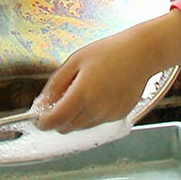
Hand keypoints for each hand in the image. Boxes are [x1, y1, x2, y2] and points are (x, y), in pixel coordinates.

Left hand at [33, 10, 180, 131]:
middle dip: (58, 120)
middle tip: (57, 103)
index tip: (39, 119)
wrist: (141, 53)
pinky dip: (90, 115)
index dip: (44, 123)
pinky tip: (96, 95)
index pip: (56, 120)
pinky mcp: (119, 116)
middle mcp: (96, 109)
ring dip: (74, 118)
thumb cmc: (109, 52)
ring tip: (80, 94)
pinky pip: (98, 122)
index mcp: (82, 94)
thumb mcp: (75, 61)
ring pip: (82, 127)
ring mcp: (109, 115)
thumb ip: (56, 85)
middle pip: (67, 127)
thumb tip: (42, 103)